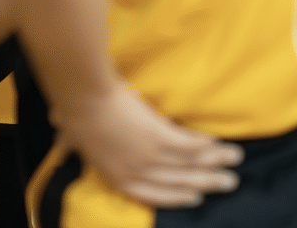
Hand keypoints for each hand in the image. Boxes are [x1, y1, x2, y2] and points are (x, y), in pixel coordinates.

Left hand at [60, 81, 241, 208]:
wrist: (85, 97)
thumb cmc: (74, 115)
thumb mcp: (71, 139)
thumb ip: (72, 148)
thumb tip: (61, 148)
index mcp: (117, 177)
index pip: (153, 195)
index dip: (176, 197)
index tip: (195, 197)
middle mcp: (138, 171)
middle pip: (179, 182)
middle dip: (207, 183)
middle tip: (228, 184)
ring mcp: (149, 155)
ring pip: (189, 164)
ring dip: (215, 163)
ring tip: (234, 161)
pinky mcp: (159, 135)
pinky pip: (187, 144)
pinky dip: (204, 144)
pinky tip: (217, 142)